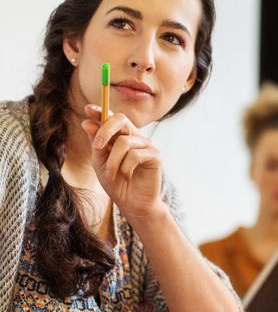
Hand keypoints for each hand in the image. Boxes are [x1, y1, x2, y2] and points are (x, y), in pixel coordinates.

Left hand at [81, 104, 165, 225]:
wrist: (132, 203)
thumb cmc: (116, 183)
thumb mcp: (99, 162)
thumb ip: (96, 143)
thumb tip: (87, 122)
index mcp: (121, 136)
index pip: (112, 118)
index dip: (101, 111)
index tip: (88, 109)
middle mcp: (135, 137)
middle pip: (121, 119)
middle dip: (105, 130)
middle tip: (97, 147)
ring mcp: (147, 145)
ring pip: (125, 142)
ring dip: (113, 161)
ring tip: (111, 175)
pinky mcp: (155, 156)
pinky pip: (135, 155)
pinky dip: (125, 168)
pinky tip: (127, 176)